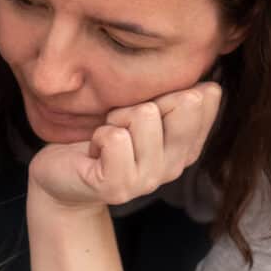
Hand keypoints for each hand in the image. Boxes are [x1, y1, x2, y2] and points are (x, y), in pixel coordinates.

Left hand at [28, 82, 220, 211]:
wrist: (61, 176)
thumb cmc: (101, 136)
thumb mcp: (141, 111)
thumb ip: (173, 99)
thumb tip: (210, 83)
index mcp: (187, 145)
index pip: (205, 99)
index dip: (170, 89)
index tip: (146, 108)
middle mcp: (175, 166)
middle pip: (183, 102)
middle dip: (144, 100)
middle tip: (122, 122)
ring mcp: (148, 180)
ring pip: (144, 115)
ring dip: (116, 119)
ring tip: (106, 138)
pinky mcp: (118, 186)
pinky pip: (115, 137)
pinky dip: (99, 135)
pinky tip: (94, 152)